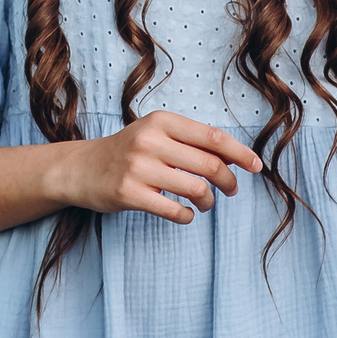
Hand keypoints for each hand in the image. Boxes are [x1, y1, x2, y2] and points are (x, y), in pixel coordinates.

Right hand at [49, 110, 260, 224]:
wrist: (80, 168)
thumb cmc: (128, 151)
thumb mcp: (156, 135)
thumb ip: (190, 143)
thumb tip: (235, 158)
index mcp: (161, 121)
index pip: (212, 136)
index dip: (240, 153)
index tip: (256, 166)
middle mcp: (150, 141)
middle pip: (209, 164)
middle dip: (228, 181)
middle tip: (231, 190)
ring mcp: (138, 168)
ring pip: (196, 189)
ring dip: (209, 201)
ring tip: (206, 204)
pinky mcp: (129, 194)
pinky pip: (174, 210)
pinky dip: (187, 215)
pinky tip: (186, 213)